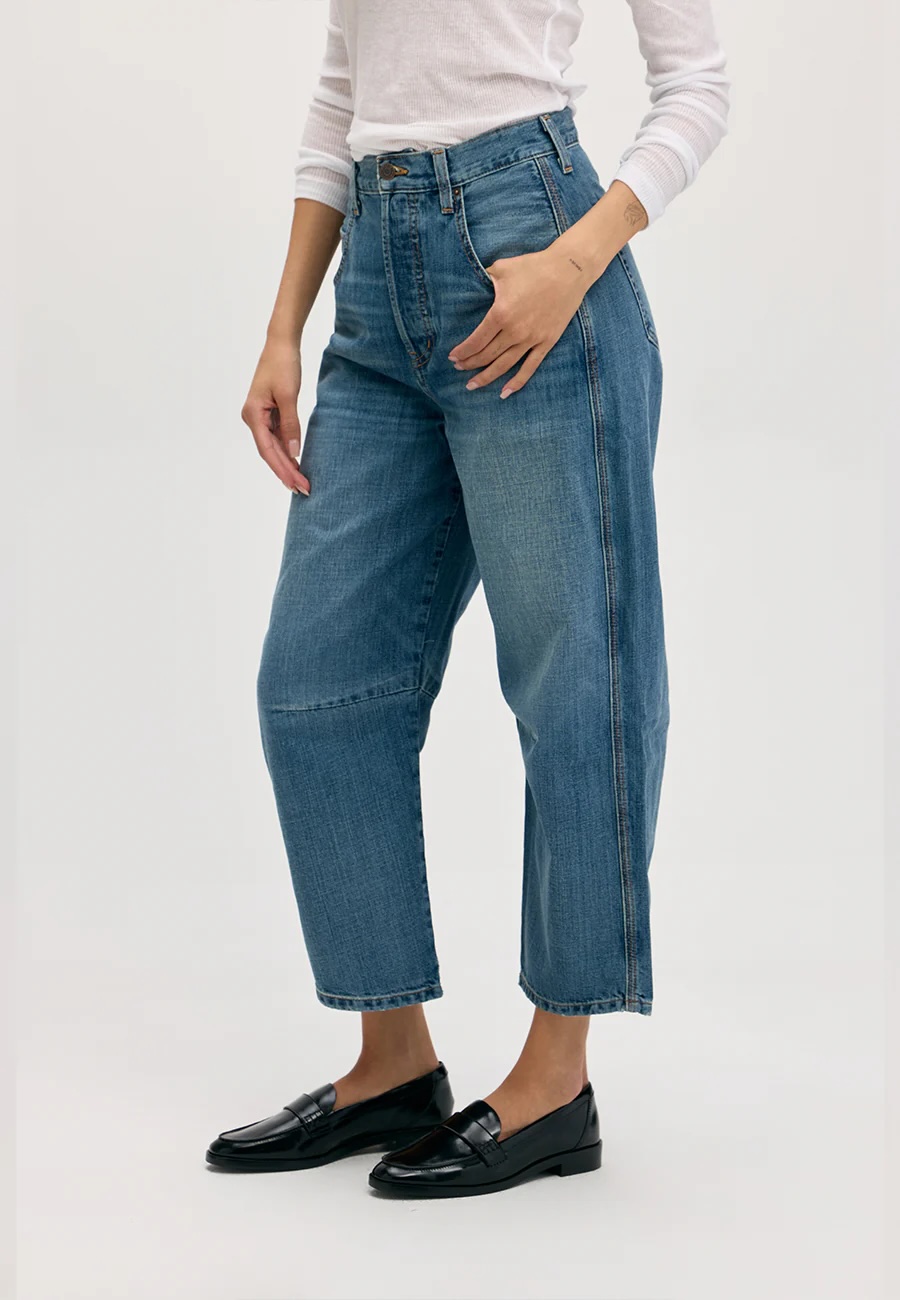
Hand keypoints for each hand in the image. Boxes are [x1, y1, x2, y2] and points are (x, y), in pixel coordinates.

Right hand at [241, 338, 310, 494]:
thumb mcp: (289, 395)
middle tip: (303, 489)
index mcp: (253, 415)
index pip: (268, 450)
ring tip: (301, 482)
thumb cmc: (283, 365)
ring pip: (273, 447)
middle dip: (286, 472)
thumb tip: (294, 451)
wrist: (281, 344)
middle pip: (270, 452)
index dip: (282, 469)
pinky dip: (287, 451)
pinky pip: (277, 437)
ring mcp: (260, 417)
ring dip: (287, 464)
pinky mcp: (268, 414)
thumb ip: (291, 424)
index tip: (296, 484)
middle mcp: (253, 418)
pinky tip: (296, 463)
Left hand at [447, 233, 605, 398]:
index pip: (476, 340)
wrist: (569, 270)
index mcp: (501, 314)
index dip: (462, 351)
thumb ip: (483, 278)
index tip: (453, 357)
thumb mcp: (501, 268)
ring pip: (504, 365)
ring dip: (486, 377)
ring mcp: (532, 339)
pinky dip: (517, 382)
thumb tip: (468, 281)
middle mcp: (515, 331)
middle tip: (459, 368)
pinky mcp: (547, 342)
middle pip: (487, 355)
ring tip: (472, 386)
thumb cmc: (533, 266)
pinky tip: (505, 392)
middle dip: (470, 364)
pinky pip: (529, 367)